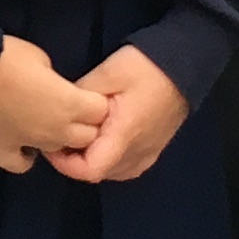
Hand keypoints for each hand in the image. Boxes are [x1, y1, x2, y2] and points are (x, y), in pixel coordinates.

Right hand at [0, 36, 104, 174]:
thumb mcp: (41, 58)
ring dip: (57, 139)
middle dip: (84, 124)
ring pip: (57, 152)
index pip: (101, 112)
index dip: (95, 101)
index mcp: (70, 104)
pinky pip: (21, 165)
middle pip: (87, 137)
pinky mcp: (2, 151)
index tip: (85, 93)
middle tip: (70, 109)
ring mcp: (29, 144)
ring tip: (46, 124)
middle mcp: (56, 130)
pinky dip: (25, 157)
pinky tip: (22, 145)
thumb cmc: (6, 56)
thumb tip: (54, 89)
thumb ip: (56, 80)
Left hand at [50, 41, 187, 183]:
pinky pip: (127, 166)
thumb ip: (82, 94)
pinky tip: (102, 140)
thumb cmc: (146, 67)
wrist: (185, 65)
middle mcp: (138, 152)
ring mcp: (149, 153)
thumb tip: (62, 109)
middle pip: (99, 173)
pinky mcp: (155, 149)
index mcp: (124, 135)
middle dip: (75, 159)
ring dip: (93, 159)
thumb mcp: (108, 73)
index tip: (52, 144)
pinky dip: (110, 159)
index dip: (65, 164)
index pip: (90, 170)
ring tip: (80, 135)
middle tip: (61, 134)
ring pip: (112, 172)